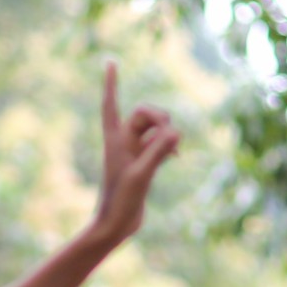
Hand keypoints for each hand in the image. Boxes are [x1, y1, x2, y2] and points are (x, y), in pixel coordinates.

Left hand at [90, 62, 179, 243]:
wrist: (115, 225)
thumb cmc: (121, 201)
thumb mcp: (141, 175)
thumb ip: (158, 152)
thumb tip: (177, 132)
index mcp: (115, 140)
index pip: (111, 104)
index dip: (111, 83)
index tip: (110, 61)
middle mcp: (122, 142)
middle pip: (144, 113)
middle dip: (159, 118)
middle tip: (170, 137)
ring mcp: (133, 152)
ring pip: (154, 128)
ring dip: (166, 133)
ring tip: (173, 150)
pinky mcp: (143, 163)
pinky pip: (160, 143)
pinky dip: (168, 145)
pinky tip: (176, 156)